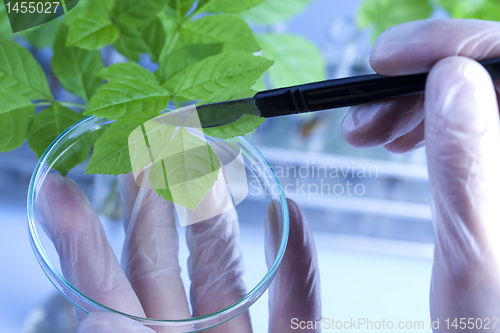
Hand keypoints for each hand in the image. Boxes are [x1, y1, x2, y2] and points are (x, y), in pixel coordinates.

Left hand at [37, 173, 320, 331]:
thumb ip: (104, 305)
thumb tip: (67, 241)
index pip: (106, 281)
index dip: (86, 230)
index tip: (64, 180)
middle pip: (164, 262)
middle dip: (156, 201)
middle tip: (145, 148)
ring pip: (226, 273)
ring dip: (220, 218)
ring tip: (211, 165)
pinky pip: (299, 307)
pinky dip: (300, 266)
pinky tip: (292, 216)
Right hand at [342, 19, 499, 328]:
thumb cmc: (492, 322)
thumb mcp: (475, 255)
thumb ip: (469, 165)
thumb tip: (451, 78)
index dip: (449, 45)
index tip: (386, 60)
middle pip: (484, 73)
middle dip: (413, 79)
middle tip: (363, 112)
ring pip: (465, 94)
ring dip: (409, 101)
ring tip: (367, 132)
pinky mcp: (492, 172)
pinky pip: (458, 121)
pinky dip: (419, 120)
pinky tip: (397, 139)